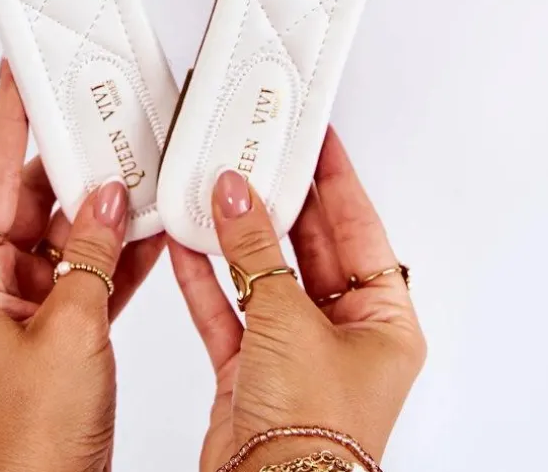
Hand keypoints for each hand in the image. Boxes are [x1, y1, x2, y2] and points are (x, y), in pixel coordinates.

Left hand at [0, 60, 163, 471]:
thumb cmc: (30, 436)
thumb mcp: (71, 330)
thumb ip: (94, 254)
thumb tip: (111, 199)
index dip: (8, 123)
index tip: (18, 75)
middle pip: (36, 199)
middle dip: (78, 166)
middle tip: (108, 121)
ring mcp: (28, 303)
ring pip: (71, 233)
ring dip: (108, 210)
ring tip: (142, 167)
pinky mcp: (61, 324)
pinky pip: (92, 270)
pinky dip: (123, 252)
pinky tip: (154, 227)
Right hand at [170, 129, 425, 470]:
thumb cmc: (314, 432)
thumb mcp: (288, 319)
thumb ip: (256, 249)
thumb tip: (236, 195)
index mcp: (383, 319)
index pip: (361, 227)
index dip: (337, 179)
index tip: (317, 139)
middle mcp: (343, 334)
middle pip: (309, 247)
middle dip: (278, 203)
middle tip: (255, 156)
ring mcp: (295, 352)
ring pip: (264, 275)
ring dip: (236, 237)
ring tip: (214, 189)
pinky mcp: (252, 372)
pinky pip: (229, 310)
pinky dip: (207, 279)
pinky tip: (187, 243)